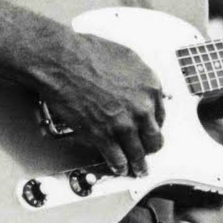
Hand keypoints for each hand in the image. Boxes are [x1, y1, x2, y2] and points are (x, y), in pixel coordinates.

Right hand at [40, 33, 165, 177]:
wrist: (62, 60)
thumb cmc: (86, 53)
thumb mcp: (126, 58)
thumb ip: (137, 77)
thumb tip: (138, 86)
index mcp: (150, 87)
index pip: (160, 115)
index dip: (153, 125)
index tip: (149, 130)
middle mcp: (141, 108)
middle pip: (153, 138)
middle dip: (150, 147)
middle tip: (148, 151)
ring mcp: (123, 124)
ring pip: (137, 153)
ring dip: (138, 164)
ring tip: (137, 169)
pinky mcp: (103, 136)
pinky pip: (117, 159)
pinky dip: (119, 167)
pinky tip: (119, 168)